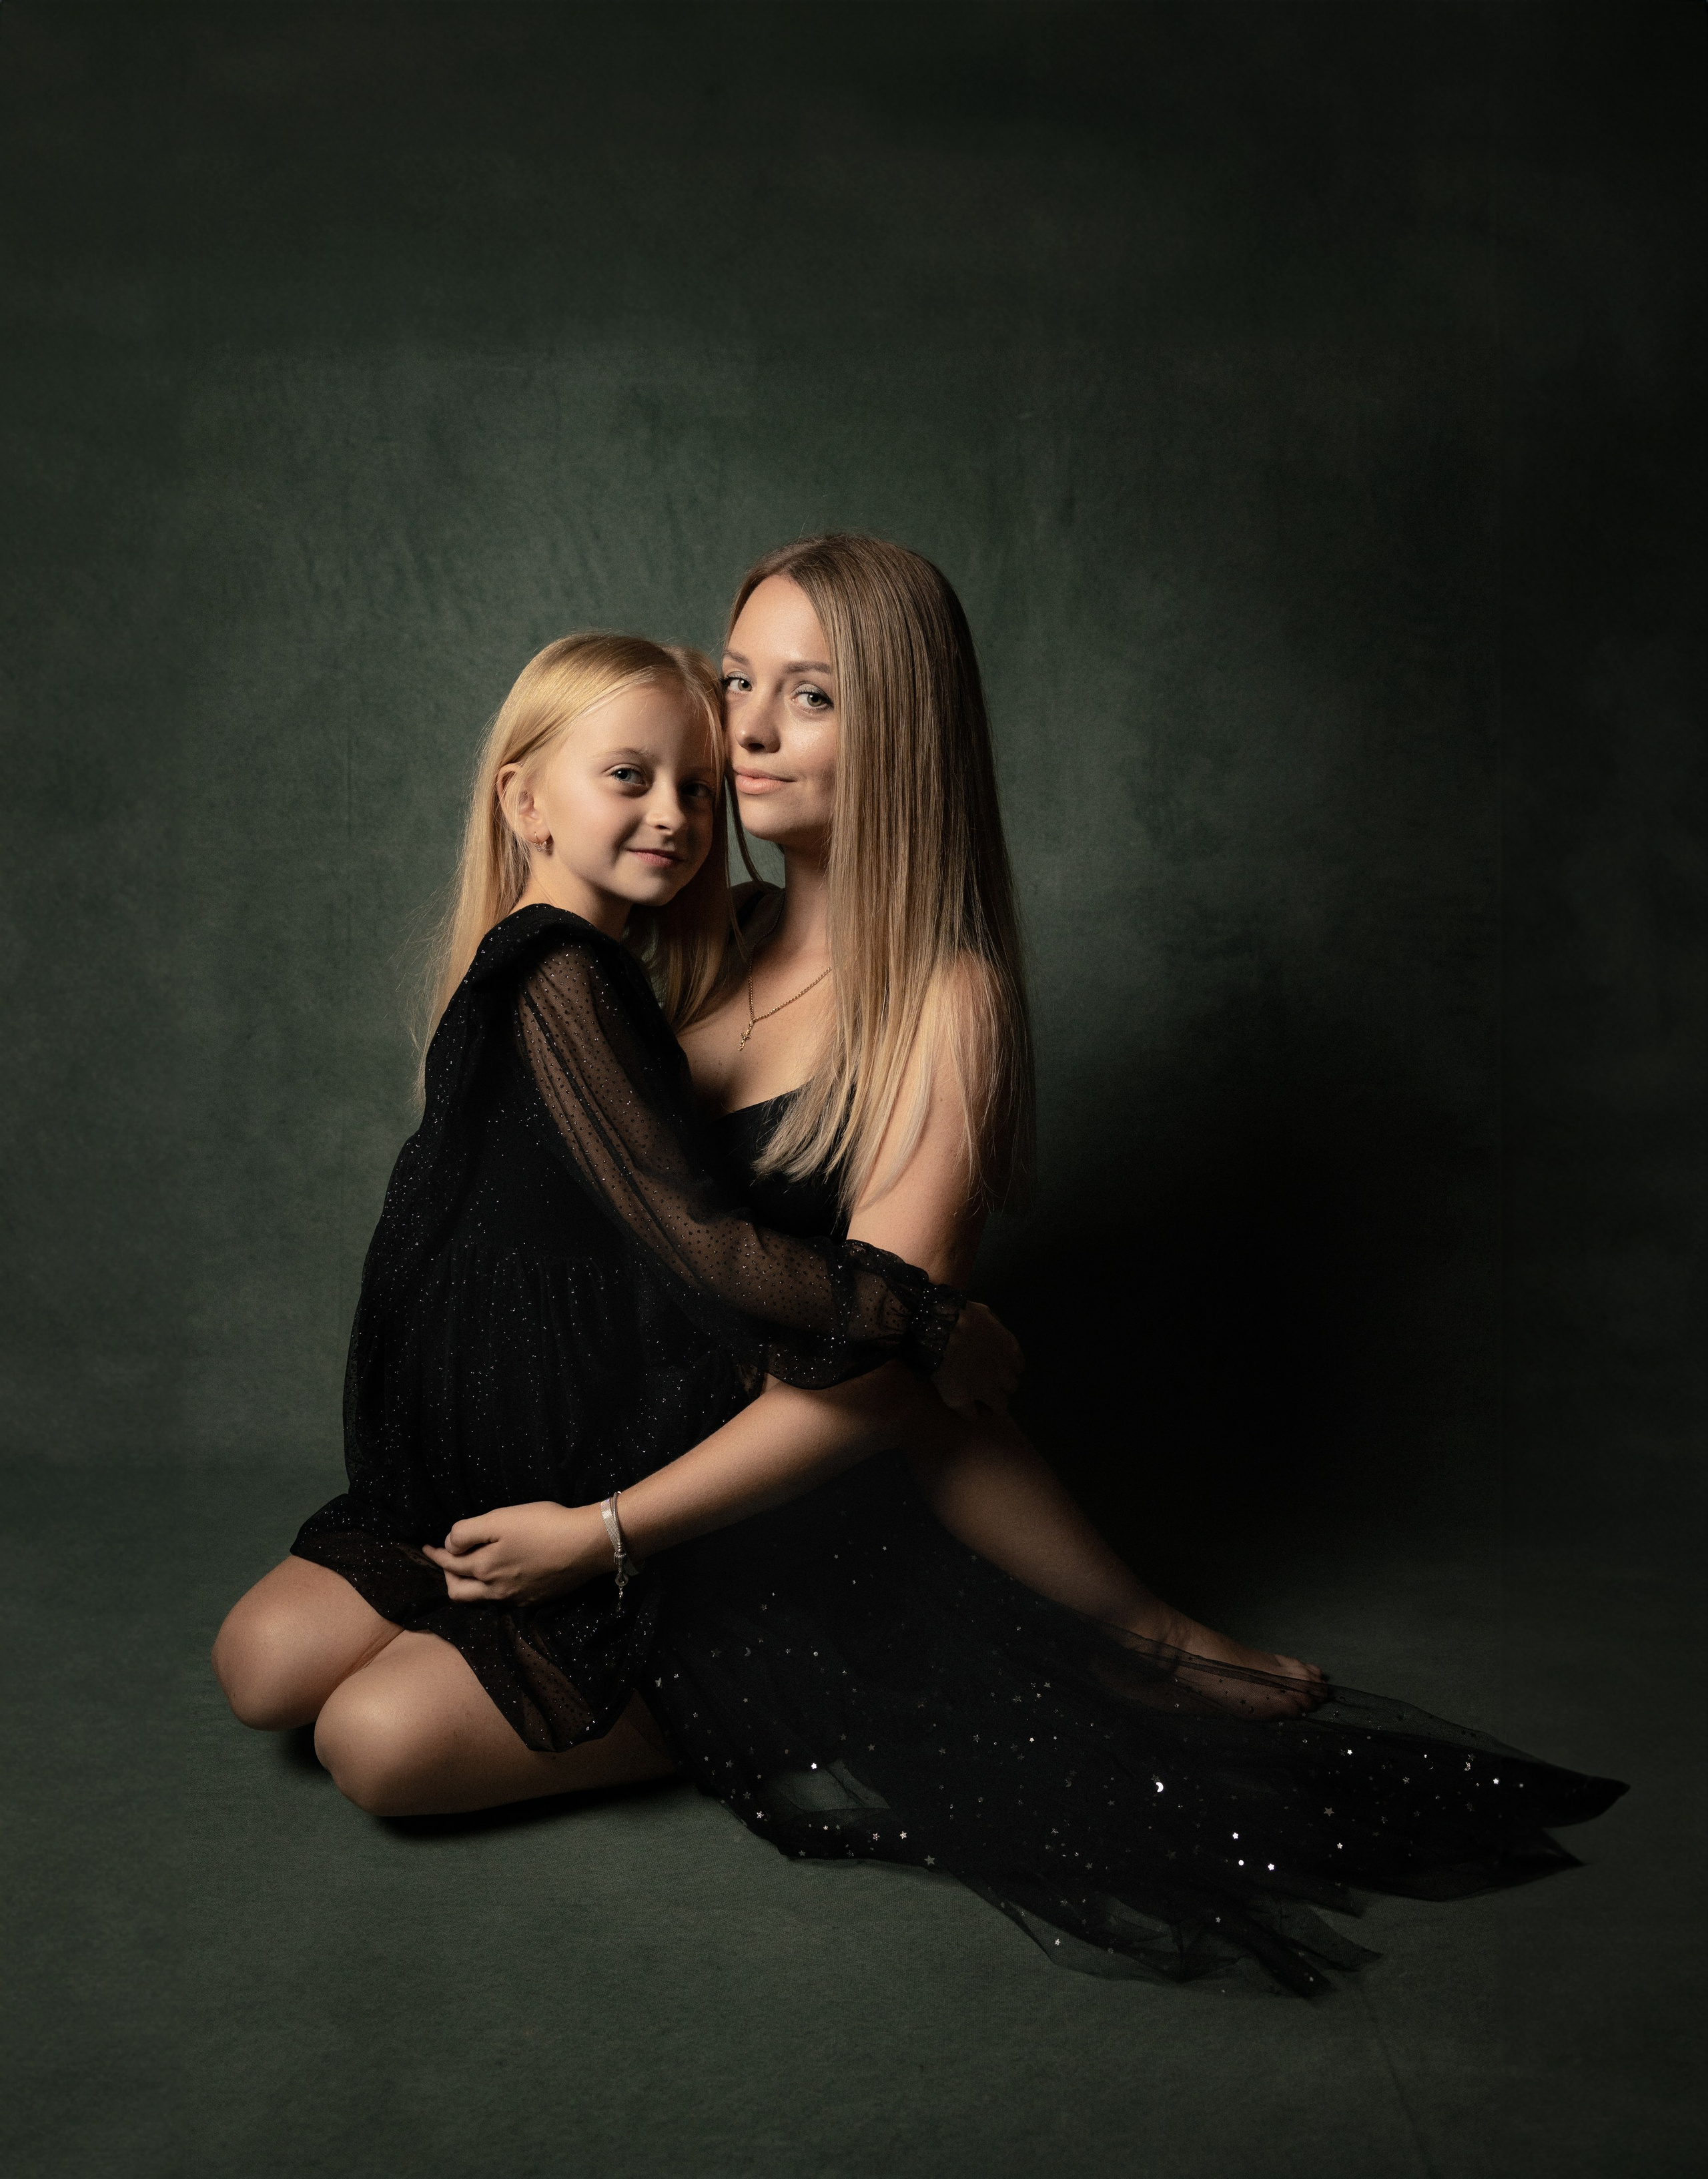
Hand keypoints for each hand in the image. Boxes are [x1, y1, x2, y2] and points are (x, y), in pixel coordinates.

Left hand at [421, 1500, 610, 1604]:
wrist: (587, 1544)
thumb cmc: (543, 1525)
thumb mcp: (501, 1519)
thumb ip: (468, 1532)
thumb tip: (450, 1544)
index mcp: (484, 1568)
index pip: (450, 1565)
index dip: (437, 1554)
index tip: (428, 1546)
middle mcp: (496, 1590)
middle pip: (459, 1592)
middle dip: (447, 1576)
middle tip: (447, 1559)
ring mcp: (517, 1598)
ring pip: (481, 1599)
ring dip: (469, 1584)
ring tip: (469, 1570)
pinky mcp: (536, 1599)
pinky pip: (503, 1599)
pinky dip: (492, 1588)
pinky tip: (501, 1575)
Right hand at [931, 1300, 1022, 1420]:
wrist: (936, 1328)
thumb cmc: (959, 1314)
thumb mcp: (984, 1313)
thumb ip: (994, 1325)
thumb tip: (994, 1329)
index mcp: (1010, 1350)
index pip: (1018, 1367)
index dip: (1006, 1368)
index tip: (996, 1367)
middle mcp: (1003, 1373)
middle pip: (1011, 1387)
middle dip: (1000, 1385)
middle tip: (986, 1383)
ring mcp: (984, 1389)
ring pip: (999, 1407)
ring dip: (991, 1404)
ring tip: (978, 1402)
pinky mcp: (963, 1400)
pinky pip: (972, 1416)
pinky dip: (969, 1413)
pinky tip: (962, 1406)